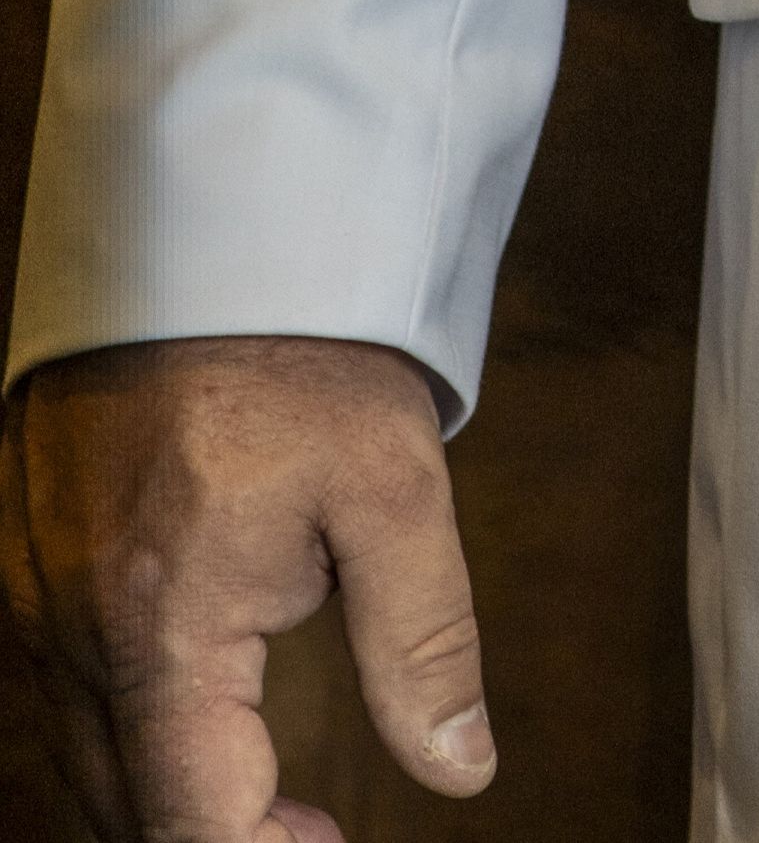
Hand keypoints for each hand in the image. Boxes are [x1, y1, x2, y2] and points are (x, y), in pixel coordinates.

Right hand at [1, 338, 493, 842]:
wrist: (215, 229)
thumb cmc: (310, 353)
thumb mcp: (396, 487)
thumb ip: (424, 639)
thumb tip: (462, 767)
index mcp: (160, 626)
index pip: (186, 821)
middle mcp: (70, 628)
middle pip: (123, 807)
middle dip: (215, 836)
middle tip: (315, 831)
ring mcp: (34, 593)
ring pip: (84, 755)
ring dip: (168, 793)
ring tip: (272, 797)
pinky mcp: (28, 556)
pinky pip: (65, 688)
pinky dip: (130, 728)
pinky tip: (204, 710)